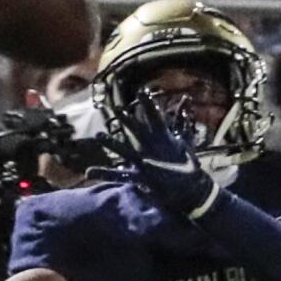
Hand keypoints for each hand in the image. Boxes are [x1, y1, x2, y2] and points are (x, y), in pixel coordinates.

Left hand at [91, 102, 217, 217]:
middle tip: (117, 108)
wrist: (190, 189)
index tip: (143, 90)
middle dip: (128, 119)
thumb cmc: (187, 166)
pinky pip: (119, 176)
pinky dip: (105, 173)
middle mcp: (153, 148)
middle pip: (138, 130)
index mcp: (164, 139)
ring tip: (98, 135)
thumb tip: (176, 116)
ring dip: (111, 143)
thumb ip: (184, 127)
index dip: (148, 104)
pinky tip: (89, 172)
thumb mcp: (186, 145)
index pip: (155, 117)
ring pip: (125, 150)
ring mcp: (146, 162)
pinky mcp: (141, 177)